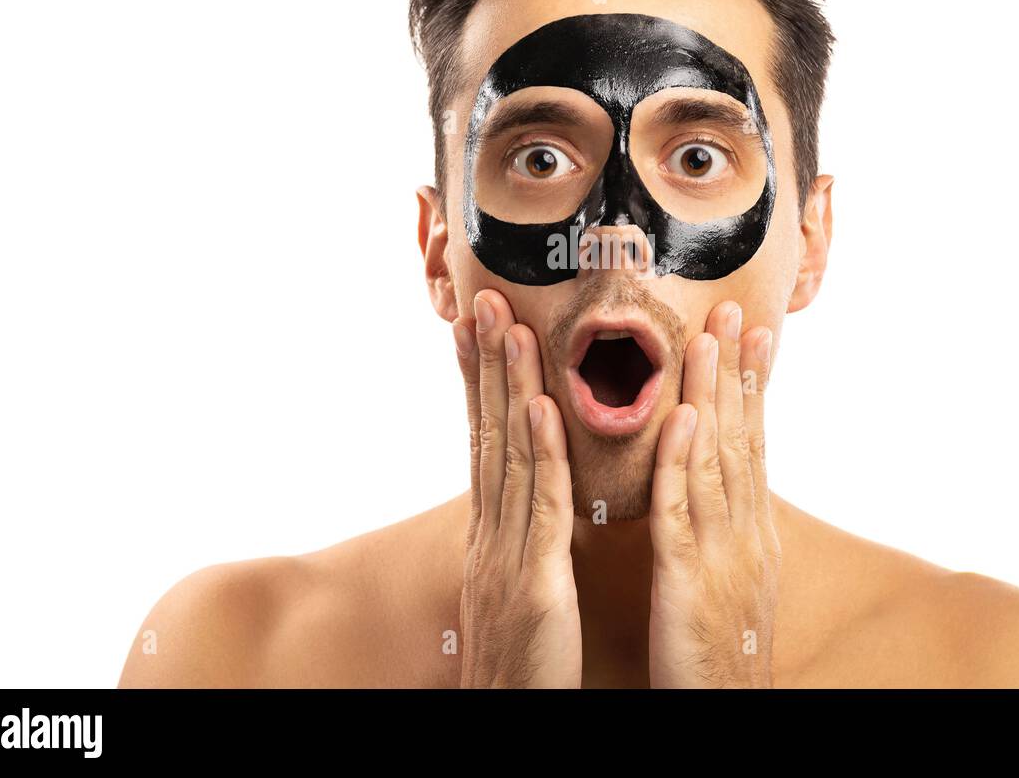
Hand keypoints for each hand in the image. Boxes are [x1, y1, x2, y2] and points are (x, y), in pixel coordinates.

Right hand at [452, 288, 581, 687]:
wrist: (510, 718)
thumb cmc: (525, 658)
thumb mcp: (516, 585)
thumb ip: (520, 536)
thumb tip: (521, 496)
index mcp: (492, 532)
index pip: (485, 440)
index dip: (480, 381)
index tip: (478, 326)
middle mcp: (491, 532)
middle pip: (487, 432)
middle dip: (484, 362)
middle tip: (481, 299)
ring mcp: (506, 554)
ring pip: (509, 455)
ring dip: (507, 385)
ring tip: (505, 324)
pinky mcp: (533, 583)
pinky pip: (540, 509)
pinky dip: (540, 454)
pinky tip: (539, 408)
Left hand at [647, 300, 779, 687]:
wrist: (726, 712)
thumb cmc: (718, 651)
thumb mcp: (730, 579)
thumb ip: (724, 527)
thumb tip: (724, 486)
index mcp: (753, 532)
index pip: (753, 444)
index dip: (751, 386)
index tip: (751, 332)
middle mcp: (747, 534)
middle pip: (743, 438)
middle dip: (737, 370)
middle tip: (735, 308)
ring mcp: (724, 555)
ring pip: (718, 460)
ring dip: (713, 394)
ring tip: (709, 337)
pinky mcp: (692, 582)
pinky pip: (684, 512)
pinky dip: (684, 462)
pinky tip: (684, 419)